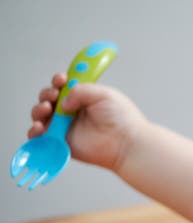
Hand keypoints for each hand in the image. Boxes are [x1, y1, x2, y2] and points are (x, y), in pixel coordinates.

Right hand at [28, 73, 147, 172]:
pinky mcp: (63, 143)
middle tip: (54, 96)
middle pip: (48, 99)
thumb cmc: (122, 119)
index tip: (61, 79)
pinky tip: (40, 127)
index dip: (58, 81)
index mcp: (83, 98)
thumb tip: (63, 100)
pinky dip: (35, 132)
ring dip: (38, 110)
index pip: (62, 86)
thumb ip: (81, 91)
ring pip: (41, 116)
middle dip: (46, 94)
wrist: (127, 143)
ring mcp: (66, 127)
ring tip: (47, 109)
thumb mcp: (104, 94)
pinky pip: (42, 138)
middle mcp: (72, 112)